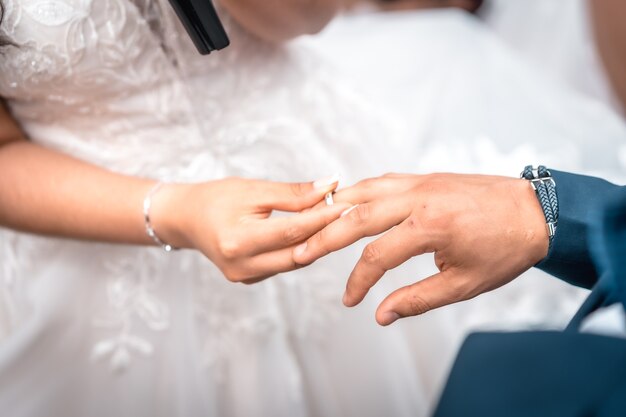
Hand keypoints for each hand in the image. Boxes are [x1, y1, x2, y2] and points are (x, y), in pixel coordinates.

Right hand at [153, 176, 348, 283]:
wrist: (184, 219)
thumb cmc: (215, 198)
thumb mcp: (253, 190)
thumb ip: (293, 193)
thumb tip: (330, 186)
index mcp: (238, 241)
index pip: (293, 231)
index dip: (323, 218)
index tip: (348, 204)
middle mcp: (241, 266)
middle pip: (298, 253)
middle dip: (325, 233)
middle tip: (349, 213)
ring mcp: (243, 277)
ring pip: (294, 262)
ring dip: (314, 242)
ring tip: (334, 220)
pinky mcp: (247, 280)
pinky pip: (282, 266)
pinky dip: (298, 250)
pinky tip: (311, 233)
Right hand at [293, 173, 548, 324]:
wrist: (537, 211)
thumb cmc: (505, 249)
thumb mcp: (464, 284)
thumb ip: (418, 299)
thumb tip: (381, 315)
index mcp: (430, 227)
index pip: (376, 257)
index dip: (358, 282)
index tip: (350, 301)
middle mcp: (418, 198)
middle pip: (356, 216)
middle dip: (324, 237)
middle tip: (300, 253)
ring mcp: (420, 182)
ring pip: (364, 190)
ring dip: (335, 207)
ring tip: (312, 222)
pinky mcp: (425, 176)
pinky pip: (382, 180)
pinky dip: (359, 191)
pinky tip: (347, 201)